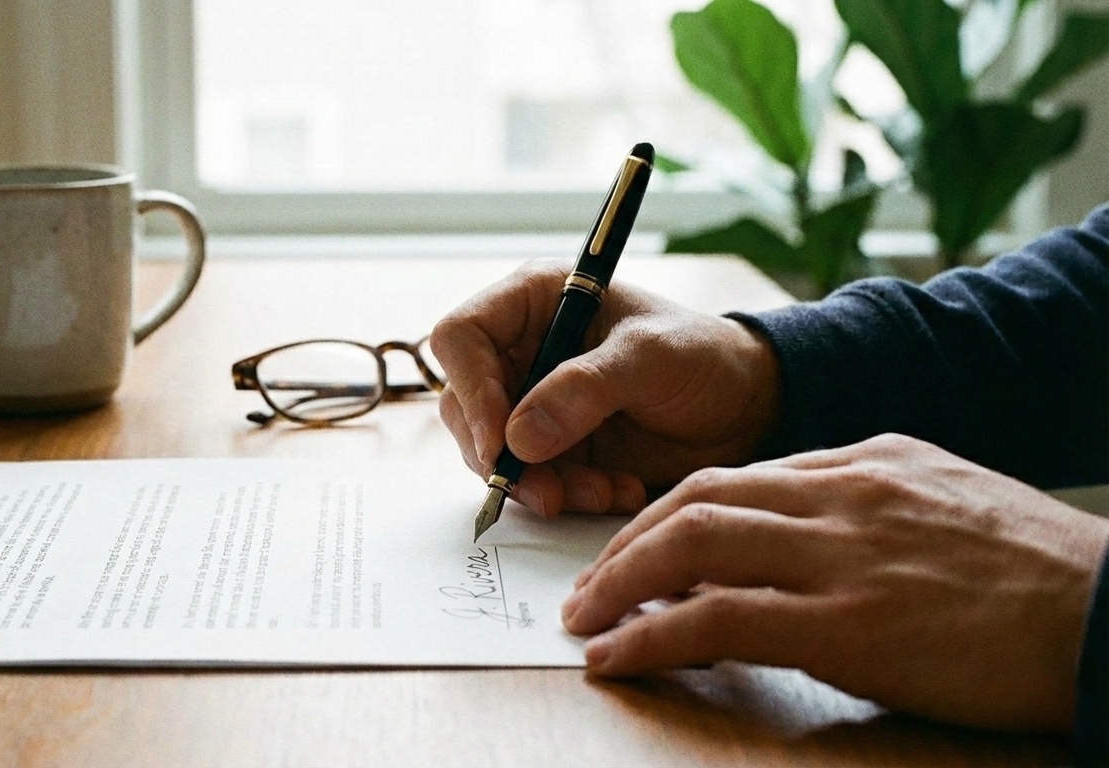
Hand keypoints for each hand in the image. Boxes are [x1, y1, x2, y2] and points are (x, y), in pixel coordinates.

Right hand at [430, 260, 779, 515]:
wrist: (744, 406)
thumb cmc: (701, 356)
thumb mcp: (649, 358)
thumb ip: (585, 389)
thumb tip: (517, 438)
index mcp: (532, 302)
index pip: (461, 338)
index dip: (470, 390)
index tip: (500, 444)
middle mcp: (520, 351)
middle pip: (465, 406)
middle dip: (504, 457)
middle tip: (548, 491)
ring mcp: (531, 402)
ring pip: (493, 454)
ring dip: (541, 485)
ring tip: (604, 491)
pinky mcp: (550, 447)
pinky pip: (531, 482)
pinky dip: (568, 496)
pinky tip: (617, 491)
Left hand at [562, 433, 1108, 731]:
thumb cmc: (1042, 573)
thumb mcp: (949, 503)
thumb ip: (869, 506)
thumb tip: (801, 533)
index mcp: (866, 460)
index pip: (737, 475)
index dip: (672, 513)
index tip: (639, 545)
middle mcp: (841, 493)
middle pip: (695, 498)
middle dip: (626, 540)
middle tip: (588, 583)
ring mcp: (839, 554)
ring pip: (690, 545)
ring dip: (618, 582)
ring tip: (583, 619)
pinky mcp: (843, 626)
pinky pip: (716, 620)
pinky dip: (650, 635)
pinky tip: (615, 655)